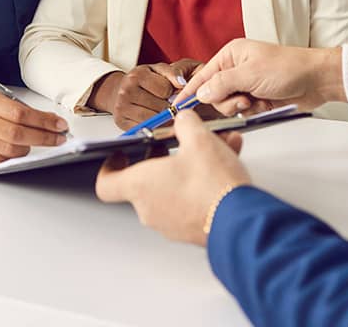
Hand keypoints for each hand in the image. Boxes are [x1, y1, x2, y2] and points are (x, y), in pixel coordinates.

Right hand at [0, 91, 69, 167]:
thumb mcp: (6, 105)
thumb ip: (29, 113)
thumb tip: (56, 123)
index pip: (20, 112)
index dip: (44, 121)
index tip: (60, 126)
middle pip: (16, 132)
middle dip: (43, 137)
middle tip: (59, 138)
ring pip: (9, 149)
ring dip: (28, 149)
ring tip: (34, 144)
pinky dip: (13, 159)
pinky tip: (19, 153)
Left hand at [96, 110, 249, 244]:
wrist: (240, 221)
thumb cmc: (212, 185)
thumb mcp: (198, 138)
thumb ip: (186, 123)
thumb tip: (184, 120)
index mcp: (141, 185)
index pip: (106, 184)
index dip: (110, 167)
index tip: (120, 154)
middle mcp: (151, 208)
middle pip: (146, 179)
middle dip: (163, 157)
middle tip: (175, 143)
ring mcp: (171, 222)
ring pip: (174, 186)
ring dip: (190, 165)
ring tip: (215, 147)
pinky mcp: (192, 228)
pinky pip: (191, 198)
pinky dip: (204, 180)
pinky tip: (228, 161)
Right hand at [97, 59, 200, 129]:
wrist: (120, 90)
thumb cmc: (144, 80)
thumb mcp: (159, 70)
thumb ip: (173, 72)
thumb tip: (182, 83)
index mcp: (137, 75)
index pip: (165, 89)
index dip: (171, 92)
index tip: (169, 92)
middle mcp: (126, 91)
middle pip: (160, 107)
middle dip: (168, 107)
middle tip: (168, 105)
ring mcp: (122, 107)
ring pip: (152, 120)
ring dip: (162, 119)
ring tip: (163, 112)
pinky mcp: (121, 122)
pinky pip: (144, 129)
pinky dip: (153, 127)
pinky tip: (154, 121)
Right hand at [179, 39, 343, 116]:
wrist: (316, 80)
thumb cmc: (288, 68)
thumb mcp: (250, 74)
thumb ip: (222, 84)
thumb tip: (201, 94)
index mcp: (231, 55)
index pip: (203, 75)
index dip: (190, 91)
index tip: (178, 106)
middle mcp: (236, 68)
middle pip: (214, 94)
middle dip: (227, 101)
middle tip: (243, 99)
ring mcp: (246, 84)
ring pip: (228, 105)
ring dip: (242, 107)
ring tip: (257, 100)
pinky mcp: (257, 97)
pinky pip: (243, 111)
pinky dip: (253, 111)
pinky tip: (265, 105)